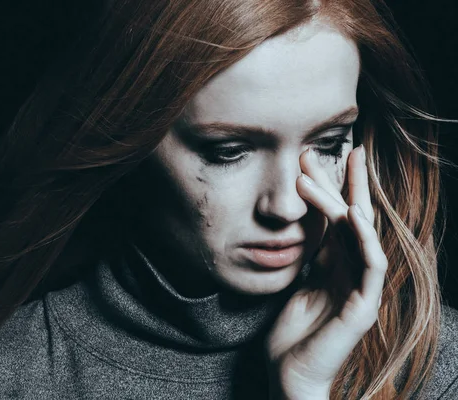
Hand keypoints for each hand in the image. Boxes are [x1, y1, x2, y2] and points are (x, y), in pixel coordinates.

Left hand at [264, 145, 387, 399]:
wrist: (288, 374)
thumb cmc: (290, 334)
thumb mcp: (296, 282)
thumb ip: (308, 255)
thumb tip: (303, 221)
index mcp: (336, 267)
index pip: (336, 220)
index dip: (329, 188)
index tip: (312, 159)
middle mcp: (352, 273)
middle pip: (354, 219)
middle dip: (348, 183)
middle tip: (340, 147)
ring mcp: (361, 289)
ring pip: (361, 237)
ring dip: (345, 202)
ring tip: (329, 170)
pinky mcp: (363, 308)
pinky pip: (371, 268)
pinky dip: (365, 241)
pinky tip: (355, 217)